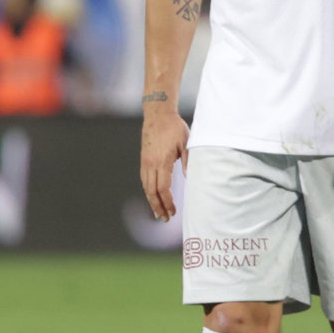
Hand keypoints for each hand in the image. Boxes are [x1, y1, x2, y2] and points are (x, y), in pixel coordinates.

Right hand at [139, 102, 188, 220]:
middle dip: (157, 206)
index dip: (167, 202)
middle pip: (151, 191)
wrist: (157, 114)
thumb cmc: (174, 128)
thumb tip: (189, 179)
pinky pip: (144, 178)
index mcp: (161, 161)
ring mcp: (145, 161)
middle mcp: (150, 163)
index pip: (162, 188)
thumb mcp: (186, 143)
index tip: (173, 212)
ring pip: (145, 186)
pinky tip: (153, 195)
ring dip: (151, 200)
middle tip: (164, 219)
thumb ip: (187, 162)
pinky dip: (148, 190)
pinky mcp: (144, 158)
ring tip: (157, 212)